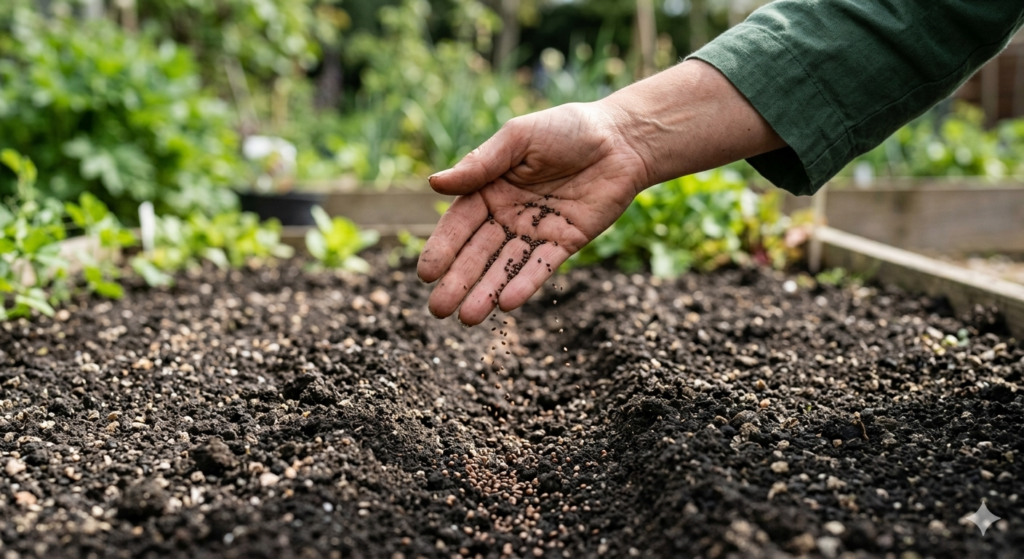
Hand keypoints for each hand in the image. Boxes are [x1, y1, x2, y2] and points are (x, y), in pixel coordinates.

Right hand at [416, 101, 648, 324]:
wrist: (621, 138)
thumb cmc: (566, 128)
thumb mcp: (518, 138)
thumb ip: (481, 163)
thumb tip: (434, 183)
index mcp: (490, 189)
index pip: (460, 223)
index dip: (443, 248)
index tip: (426, 274)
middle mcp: (509, 214)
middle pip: (478, 252)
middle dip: (459, 280)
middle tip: (438, 310)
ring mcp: (537, 232)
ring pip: (507, 266)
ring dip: (486, 292)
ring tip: (466, 319)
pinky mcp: (566, 243)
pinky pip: (542, 267)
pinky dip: (525, 284)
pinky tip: (506, 304)